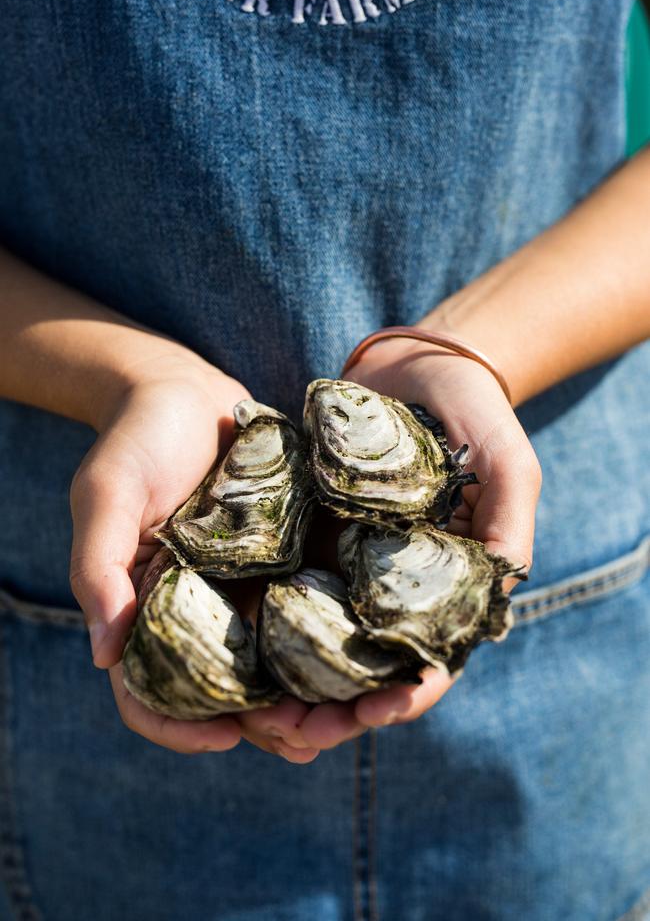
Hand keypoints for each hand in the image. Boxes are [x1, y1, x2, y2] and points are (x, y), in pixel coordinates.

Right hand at [69, 351, 319, 759]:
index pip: (150, 691)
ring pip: (275, 661)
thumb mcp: (107, 495)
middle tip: (306, 736)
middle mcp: (199, 609)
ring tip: (347, 710)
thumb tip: (105, 654)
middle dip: (262, 723)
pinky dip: (337, 633)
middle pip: (225, 691)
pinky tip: (372, 646)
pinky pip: (311, 605)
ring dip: (308, 693)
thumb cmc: (135, 440)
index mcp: (147, 610)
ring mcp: (244, 587)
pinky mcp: (286, 557)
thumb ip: (100, 568)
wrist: (184, 388)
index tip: (222, 739)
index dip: (178, 727)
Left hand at [249, 338, 540, 750]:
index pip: (432, 660)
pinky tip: (236, 645)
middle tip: (293, 732)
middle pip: (369, 668)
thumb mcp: (507, 461)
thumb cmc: (472, 411)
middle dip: (336, 709)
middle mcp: (397, 586)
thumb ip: (508, 523)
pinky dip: (266, 626)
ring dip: (294, 684)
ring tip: (257, 710)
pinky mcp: (313, 537)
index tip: (371, 714)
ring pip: (322, 644)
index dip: (406, 695)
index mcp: (449, 584)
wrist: (412, 363)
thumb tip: (501, 593)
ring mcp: (352, 564)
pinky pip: (287, 588)